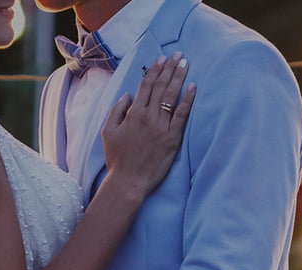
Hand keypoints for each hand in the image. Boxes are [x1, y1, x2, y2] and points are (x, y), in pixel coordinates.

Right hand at [100, 52, 196, 197]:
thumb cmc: (117, 158)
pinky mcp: (173, 138)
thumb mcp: (108, 132)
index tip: (161, 58)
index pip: (146, 85)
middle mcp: (148, 117)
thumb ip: (117, 111)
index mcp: (133, 114)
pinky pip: (182, 115)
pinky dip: (188, 100)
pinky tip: (193, 87)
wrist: (129, 182)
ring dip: (179, 78)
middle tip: (178, 55)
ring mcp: (162, 127)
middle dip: (170, 68)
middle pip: (161, 87)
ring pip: (172, 96)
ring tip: (185, 64)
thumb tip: (127, 95)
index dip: (154, 70)